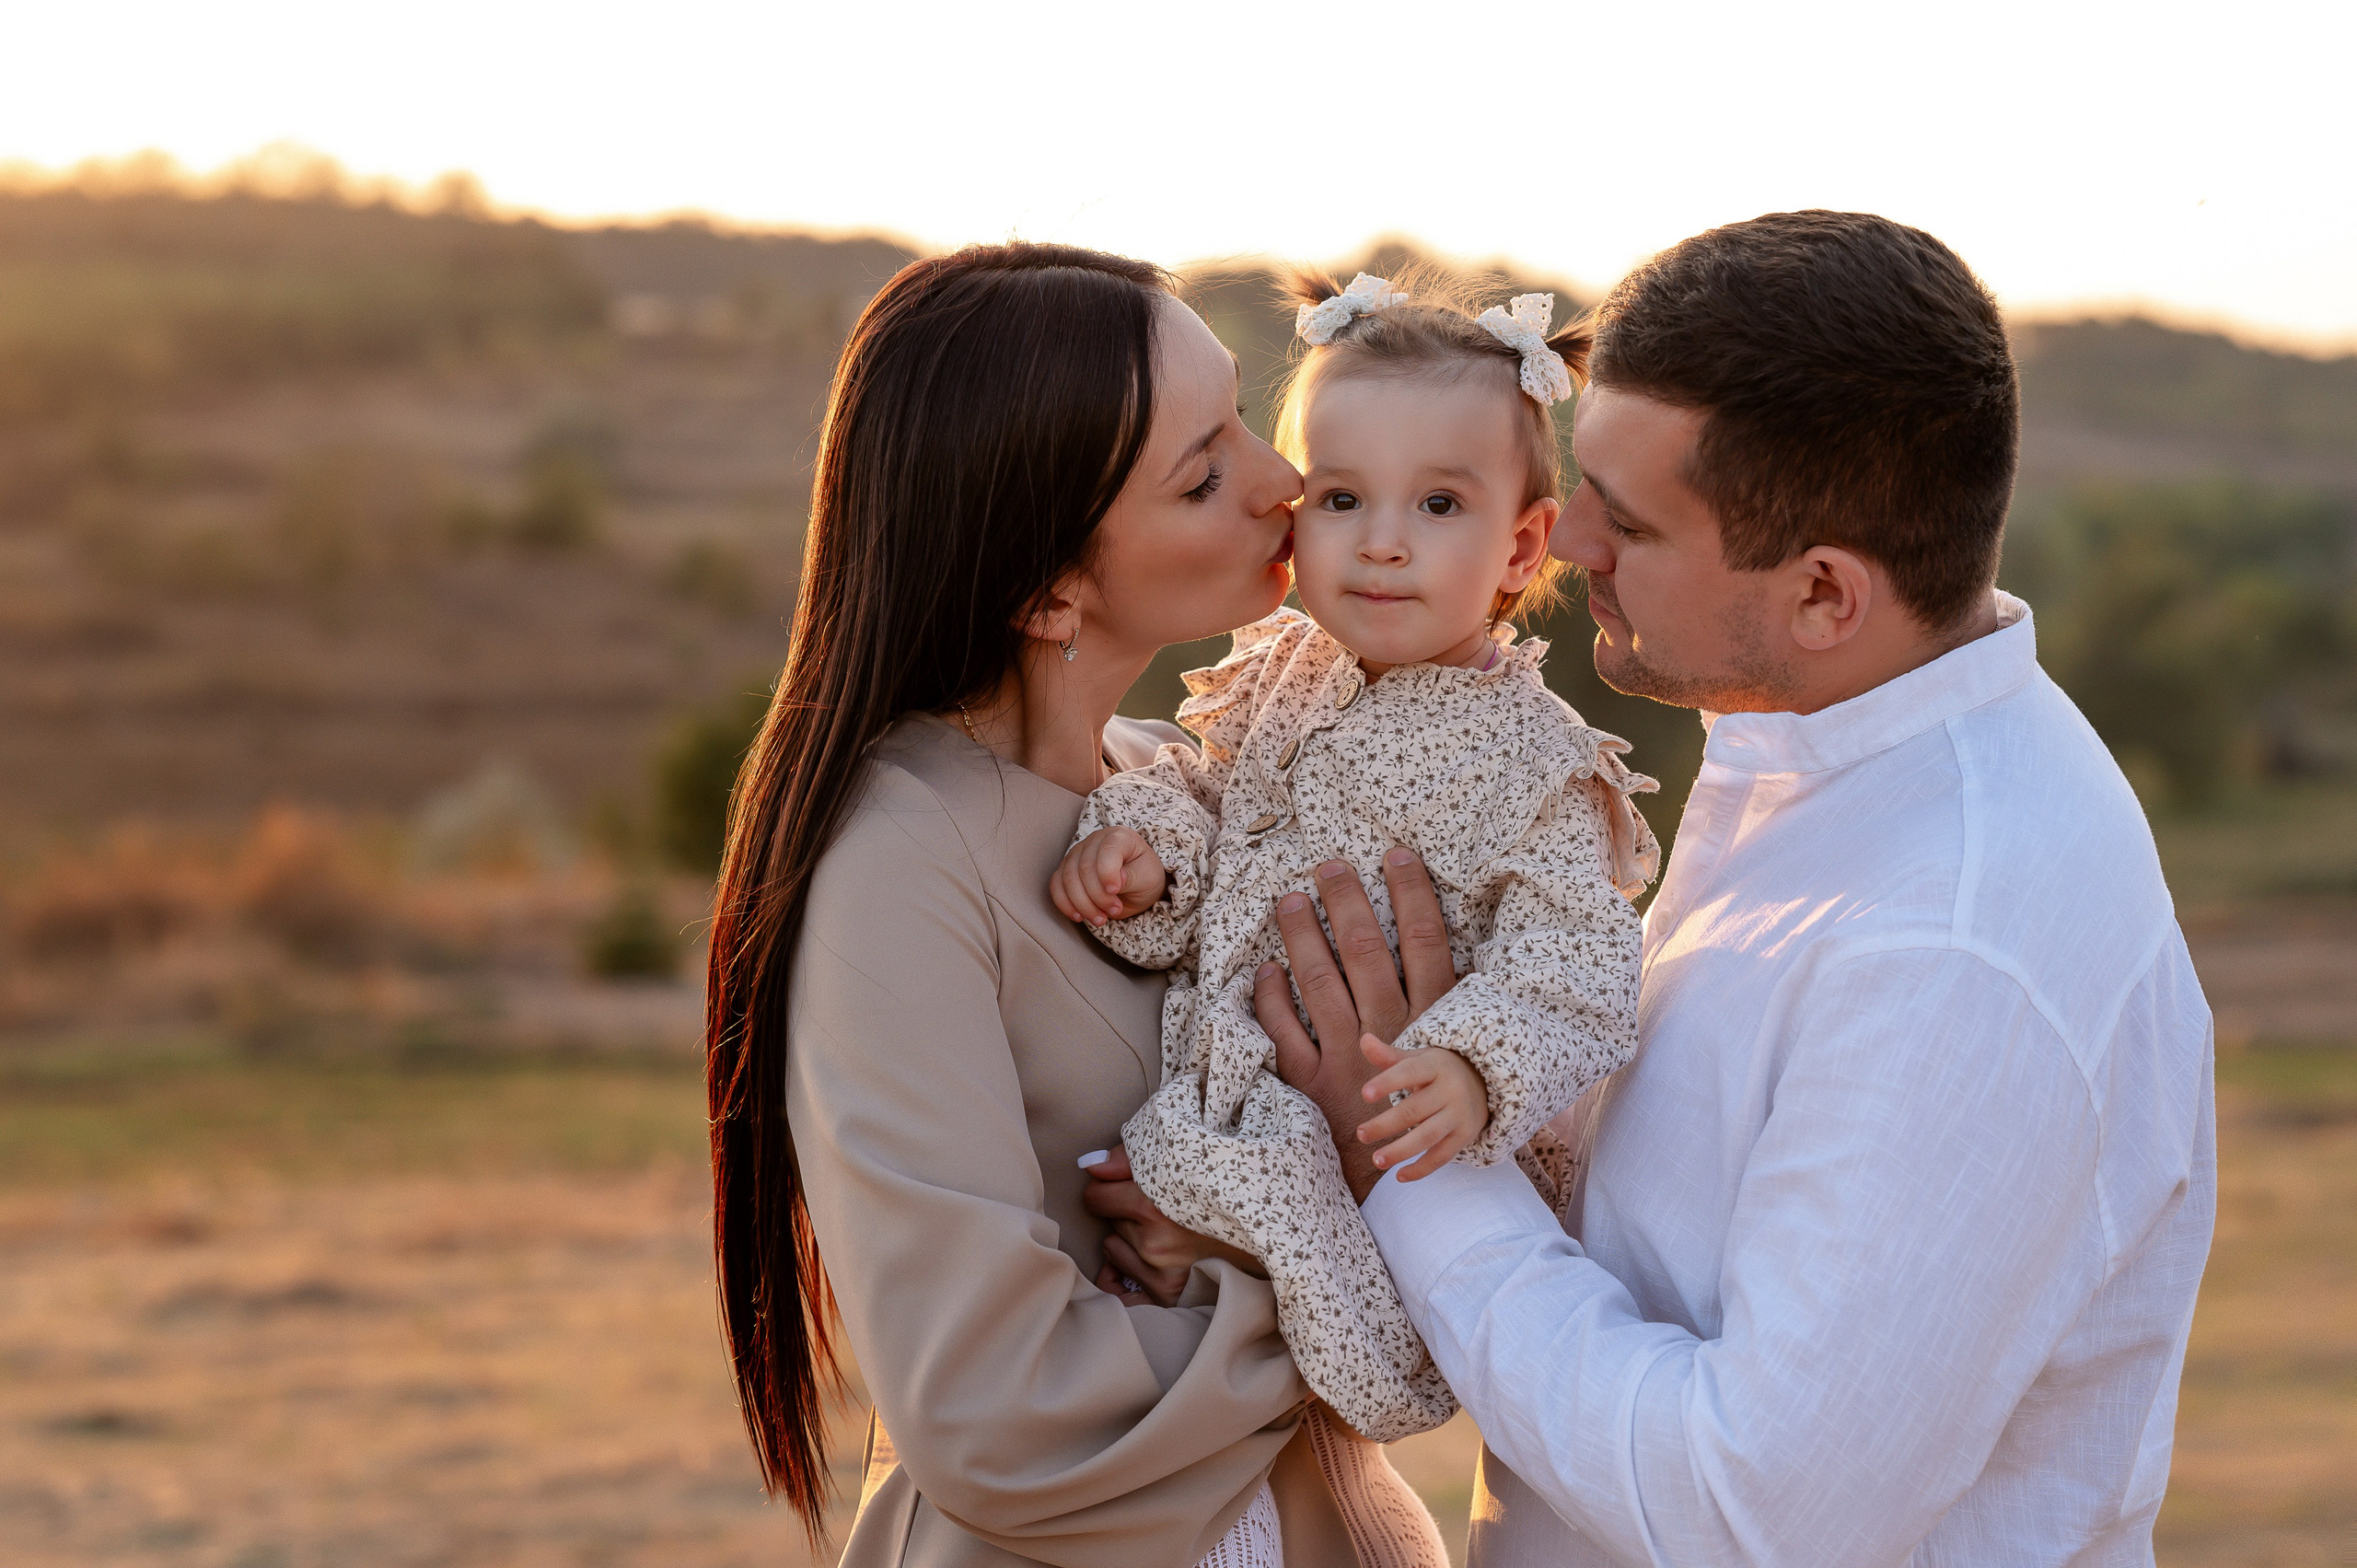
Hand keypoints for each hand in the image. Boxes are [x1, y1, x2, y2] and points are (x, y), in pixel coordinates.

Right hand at [1051, 827, 1167, 925]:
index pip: (1107, 850)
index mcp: (1119, 837)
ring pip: (1068, 879)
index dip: (1107, 873)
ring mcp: (1078, 854)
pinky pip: (1056, 885)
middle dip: (1098, 896)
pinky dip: (1065, 904)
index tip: (1115, 892)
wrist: (1137, 886)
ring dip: (1082, 904)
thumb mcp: (1147, 878)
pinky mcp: (1066, 870)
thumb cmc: (1144, 877)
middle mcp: (1095, 840)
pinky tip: (1079, 916)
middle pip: (1084, 868)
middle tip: (1114, 910)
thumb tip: (1115, 881)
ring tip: (1100, 919)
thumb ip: (1131, 878)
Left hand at [1078, 1145, 1260, 1305]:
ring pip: (1113, 1249)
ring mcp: (1162, 1273)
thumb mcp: (1184, 1160)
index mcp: (1153, 1204)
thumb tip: (1089, 1165)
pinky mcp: (1169, 1296)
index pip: (1096, 1195)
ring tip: (1166, 1230)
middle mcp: (1154, 1242)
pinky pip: (1120, 1282)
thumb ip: (1129, 1159)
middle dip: (1125, 1212)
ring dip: (1130, 1240)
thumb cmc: (1226, 1189)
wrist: (1270, 1233)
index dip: (1109, 1186)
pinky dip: (1129, 1272)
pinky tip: (1150, 1262)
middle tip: (1160, 1207)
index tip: (1126, 1185)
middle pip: (1108, 1222)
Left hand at [1256, 847, 1458, 1201]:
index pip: (1425, 940)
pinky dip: (1270, 998)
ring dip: (1301, 935)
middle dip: (1345, 899)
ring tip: (1288, 900)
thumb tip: (1461, 958)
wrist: (1400, 1186)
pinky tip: (1265, 970)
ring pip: (1318, 980)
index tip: (1396, 855)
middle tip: (1328, 865)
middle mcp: (1389, 1031)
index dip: (1411, 892)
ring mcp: (1345, 1056)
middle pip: (1364, 948)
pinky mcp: (1309, 1082)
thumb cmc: (1432, 1115)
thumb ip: (1455, 1010)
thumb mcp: (1457, 1059)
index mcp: (1433, 1021)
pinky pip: (1282, 1031)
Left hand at [1356, 1043, 1487, 1181]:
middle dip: (1385, 1125)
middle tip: (1360, 1134)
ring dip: (1401, 1151)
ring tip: (1376, 1160)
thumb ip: (1389, 1056)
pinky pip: (1443, 1156)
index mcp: (1434, 1066)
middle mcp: (1450, 1090)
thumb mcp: (1417, 1058)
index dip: (1387, 1082)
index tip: (1364, 1094)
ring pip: (1428, 1136)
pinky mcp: (1464, 1136)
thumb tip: (1364, 1040)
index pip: (1408, 1072)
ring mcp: (1459, 1115)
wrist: (1483, 1082)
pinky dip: (1422, 1169)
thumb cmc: (1437, 1070)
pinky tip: (1399, 1176)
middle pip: (1414, 1110)